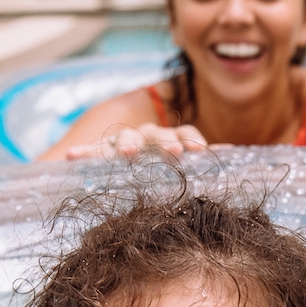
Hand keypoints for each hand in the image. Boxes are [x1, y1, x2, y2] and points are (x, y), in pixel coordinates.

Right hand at [64, 123, 208, 159]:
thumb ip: (200, 161)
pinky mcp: (102, 151)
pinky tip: (73, 156)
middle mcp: (148, 137)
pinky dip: (84, 152)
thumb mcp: (182, 169)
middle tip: (174, 153)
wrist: (129, 165)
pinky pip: (93, 150)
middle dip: (166, 142)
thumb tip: (232, 151)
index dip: (191, 140)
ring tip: (128, 153)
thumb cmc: (161, 173)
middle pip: (157, 134)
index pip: (182, 133)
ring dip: (128, 143)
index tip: (200, 150)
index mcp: (170, 140)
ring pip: (127, 137)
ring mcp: (125, 142)